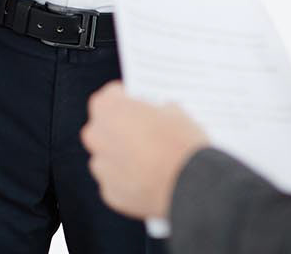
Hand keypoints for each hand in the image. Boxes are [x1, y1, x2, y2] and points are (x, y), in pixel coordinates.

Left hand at [81, 82, 209, 220]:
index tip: (139, 107)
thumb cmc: (182, 144)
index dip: (129, 101)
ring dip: (123, 158)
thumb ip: (157, 110)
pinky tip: (150, 183)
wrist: (193, 185)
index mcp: (108, 108)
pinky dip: (129, 182)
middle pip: (104, 127)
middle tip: (146, 135)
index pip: (111, 96)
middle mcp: (96, 136)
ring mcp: (101, 167)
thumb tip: (159, 117)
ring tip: (151, 163)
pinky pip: (116, 183)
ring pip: (108, 158)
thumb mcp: (174, 111)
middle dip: (121, 130)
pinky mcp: (111, 193)